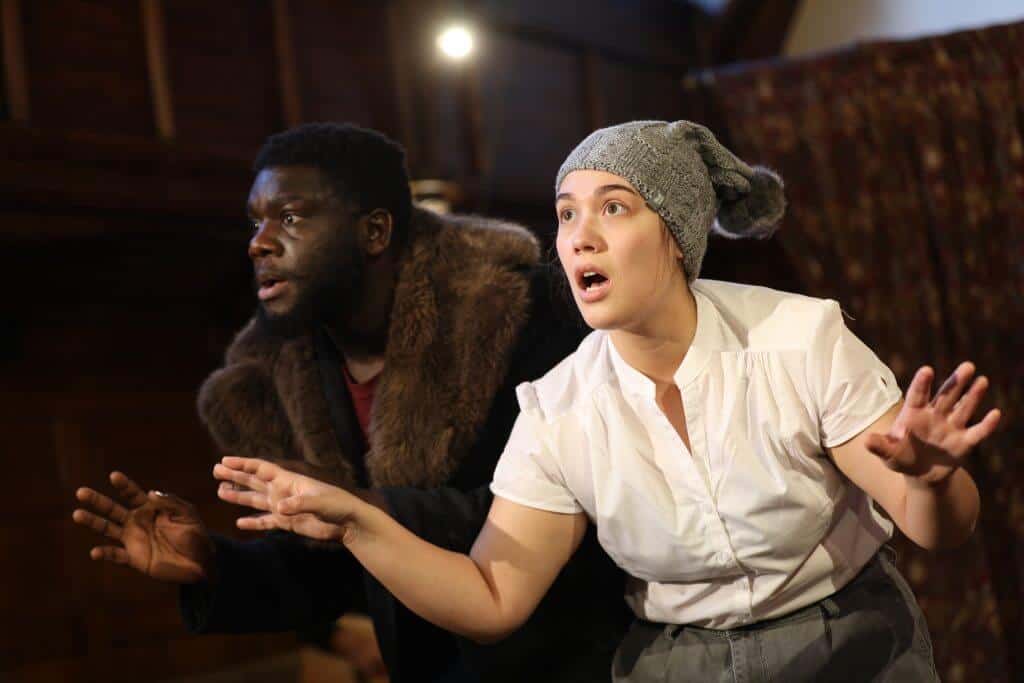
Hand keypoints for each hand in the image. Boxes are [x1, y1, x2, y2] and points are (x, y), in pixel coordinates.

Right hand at [72, 472, 214, 582]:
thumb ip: (171, 502)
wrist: (200, 563)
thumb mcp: (187, 514)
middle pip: (112, 509)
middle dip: (97, 500)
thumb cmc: (195, 535)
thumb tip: (151, 492)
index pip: (133, 493)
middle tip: (81, 492)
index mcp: (151, 508)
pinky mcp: (133, 558)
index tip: (114, 476)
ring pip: (107, 529)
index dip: (124, 485)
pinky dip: (105, 553)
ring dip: (92, 522)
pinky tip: (95, 552)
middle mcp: (137, 521)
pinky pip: (115, 555)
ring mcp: (133, 539)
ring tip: (77, 514)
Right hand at [213, 456, 364, 541]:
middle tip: (215, 470)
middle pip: (254, 482)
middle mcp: (283, 492)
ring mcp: (284, 507)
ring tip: (220, 491)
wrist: (348, 523)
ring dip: (239, 497)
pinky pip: (265, 522)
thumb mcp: (320, 503)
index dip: (243, 464)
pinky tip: (239, 523)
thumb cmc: (337, 506)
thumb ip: (299, 505)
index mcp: (289, 481)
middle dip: (236, 476)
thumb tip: (278, 508)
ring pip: (256, 500)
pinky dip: (253, 522)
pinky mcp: (287, 523)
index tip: (225, 460)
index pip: (262, 469)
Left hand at [866, 362, 1001, 484]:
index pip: (918, 395)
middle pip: (946, 396)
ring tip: (982, 380)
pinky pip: (977, 432)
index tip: (927, 370)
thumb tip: (866, 442)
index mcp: (913, 414)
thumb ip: (880, 447)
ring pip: (963, 408)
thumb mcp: (889, 453)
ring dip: (973, 396)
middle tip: (968, 366)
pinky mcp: (964, 443)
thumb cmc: (901, 457)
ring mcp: (951, 428)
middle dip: (956, 382)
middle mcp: (934, 416)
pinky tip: (995, 413)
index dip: (922, 383)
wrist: (921, 474)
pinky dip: (986, 425)